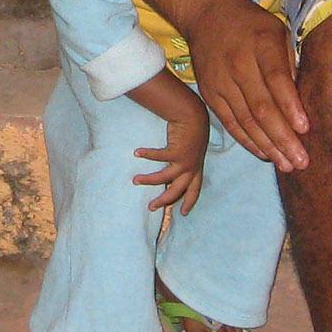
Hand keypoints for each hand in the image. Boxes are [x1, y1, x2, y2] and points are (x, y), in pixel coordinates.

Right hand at [133, 96, 209, 213]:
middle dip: (164, 200)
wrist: (195, 118)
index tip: (183, 213)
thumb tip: (172, 172)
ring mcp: (184, 161)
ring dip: (148, 180)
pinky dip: (147, 154)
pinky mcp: (177, 151)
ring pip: (165, 177)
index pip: (194, 190)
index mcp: (196, 170)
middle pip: (177, 190)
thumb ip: (183, 163)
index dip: (189, 202)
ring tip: (135, 180)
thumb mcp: (192, 153)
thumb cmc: (192, 134)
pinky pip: (159, 157)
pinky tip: (136, 153)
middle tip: (151, 207)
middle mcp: (191, 168)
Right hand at [176, 0, 307, 170]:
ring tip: (287, 165)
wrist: (207, 14)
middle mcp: (239, 64)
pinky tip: (265, 154)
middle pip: (261, 106)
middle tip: (302, 161)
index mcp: (261, 43)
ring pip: (246, 120)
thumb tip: (305, 99)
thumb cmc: (253, 25)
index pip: (276, 79)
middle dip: (283, 137)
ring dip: (268, 146)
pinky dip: (248, 141)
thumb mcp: (278, 31)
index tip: (305, 129)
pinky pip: (231, 123)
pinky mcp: (211, 94)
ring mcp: (221, 81)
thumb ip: (291, 62)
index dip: (290, 105)